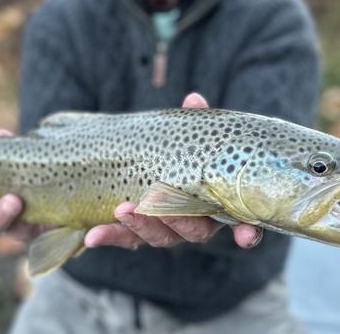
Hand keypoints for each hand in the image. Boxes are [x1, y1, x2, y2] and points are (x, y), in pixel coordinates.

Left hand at [83, 92, 263, 249]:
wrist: (155, 162)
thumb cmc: (188, 151)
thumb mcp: (193, 136)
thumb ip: (196, 124)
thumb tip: (193, 100)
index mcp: (221, 204)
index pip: (242, 224)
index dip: (247, 232)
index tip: (246, 236)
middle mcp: (197, 223)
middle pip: (194, 231)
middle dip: (177, 221)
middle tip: (158, 208)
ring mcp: (168, 230)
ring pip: (160, 237)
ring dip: (140, 226)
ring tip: (121, 210)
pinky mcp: (139, 233)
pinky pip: (126, 238)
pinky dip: (110, 236)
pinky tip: (92, 236)